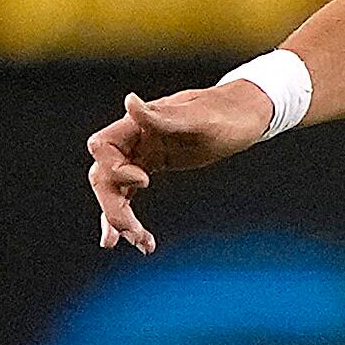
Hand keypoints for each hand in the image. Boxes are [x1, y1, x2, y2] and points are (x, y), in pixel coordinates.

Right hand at [85, 83, 271, 252]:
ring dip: (120, 219)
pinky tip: (136, 240)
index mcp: (137, 124)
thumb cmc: (222, 113)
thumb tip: (129, 101)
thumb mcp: (197, 117)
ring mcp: (139, 155)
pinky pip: (127, 195)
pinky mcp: (149, 168)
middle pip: (104, 176)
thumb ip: (161, 117)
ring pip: (113, 191)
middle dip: (114, 206)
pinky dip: (126, 217)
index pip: (102, 146)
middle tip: (134, 232)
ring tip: (140, 243)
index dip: (114, 168)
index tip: (145, 181)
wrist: (241, 115)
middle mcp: (132, 140)